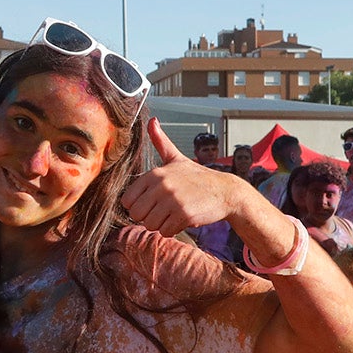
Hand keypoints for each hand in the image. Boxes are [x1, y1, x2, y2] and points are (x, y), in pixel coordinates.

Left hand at [121, 121, 238, 236]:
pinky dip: (172, 230)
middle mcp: (162, 185)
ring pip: (150, 225)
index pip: (127, 200)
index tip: (151, 203)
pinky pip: (165, 231)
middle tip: (163, 211)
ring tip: (173, 214)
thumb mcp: (177, 158)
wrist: (225, 192)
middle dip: (148, 217)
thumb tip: (152, 120)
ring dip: (160, 224)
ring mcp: (172, 199)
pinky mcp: (184, 214)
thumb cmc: (198, 177)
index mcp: (155, 173)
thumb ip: (161, 142)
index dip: (138, 205)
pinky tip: (182, 219)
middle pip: (136, 214)